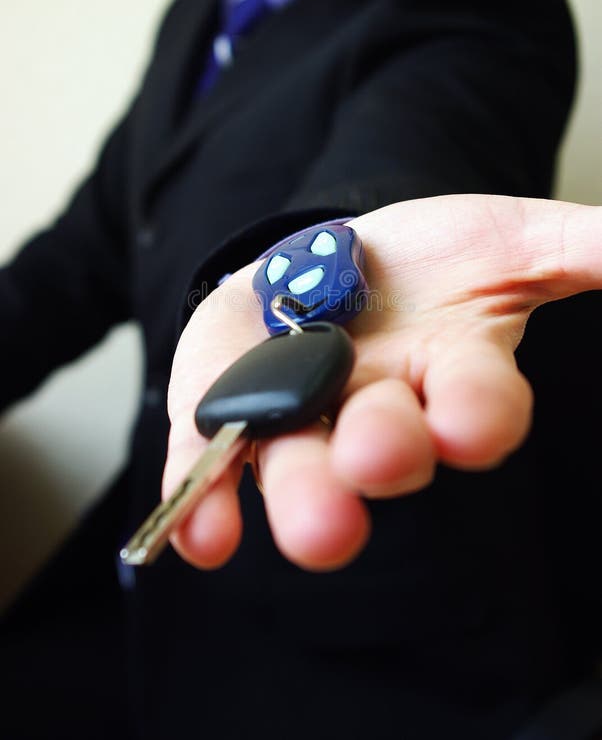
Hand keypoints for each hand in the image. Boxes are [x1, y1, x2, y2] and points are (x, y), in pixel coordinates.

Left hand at [165, 194, 601, 570]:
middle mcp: (378, 407)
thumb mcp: (509, 240)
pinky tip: (200, 530)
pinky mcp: (228, 406)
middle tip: (376, 458)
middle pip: (388, 445)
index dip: (478, 416)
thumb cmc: (429, 259)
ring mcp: (302, 413)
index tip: (472, 423)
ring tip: (310, 525)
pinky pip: (214, 462)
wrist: (330, 251)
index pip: (478, 404)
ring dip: (303, 497)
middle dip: (385, 453)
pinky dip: (204, 497)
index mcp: (450, 371)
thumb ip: (582, 251)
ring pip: (303, 467)